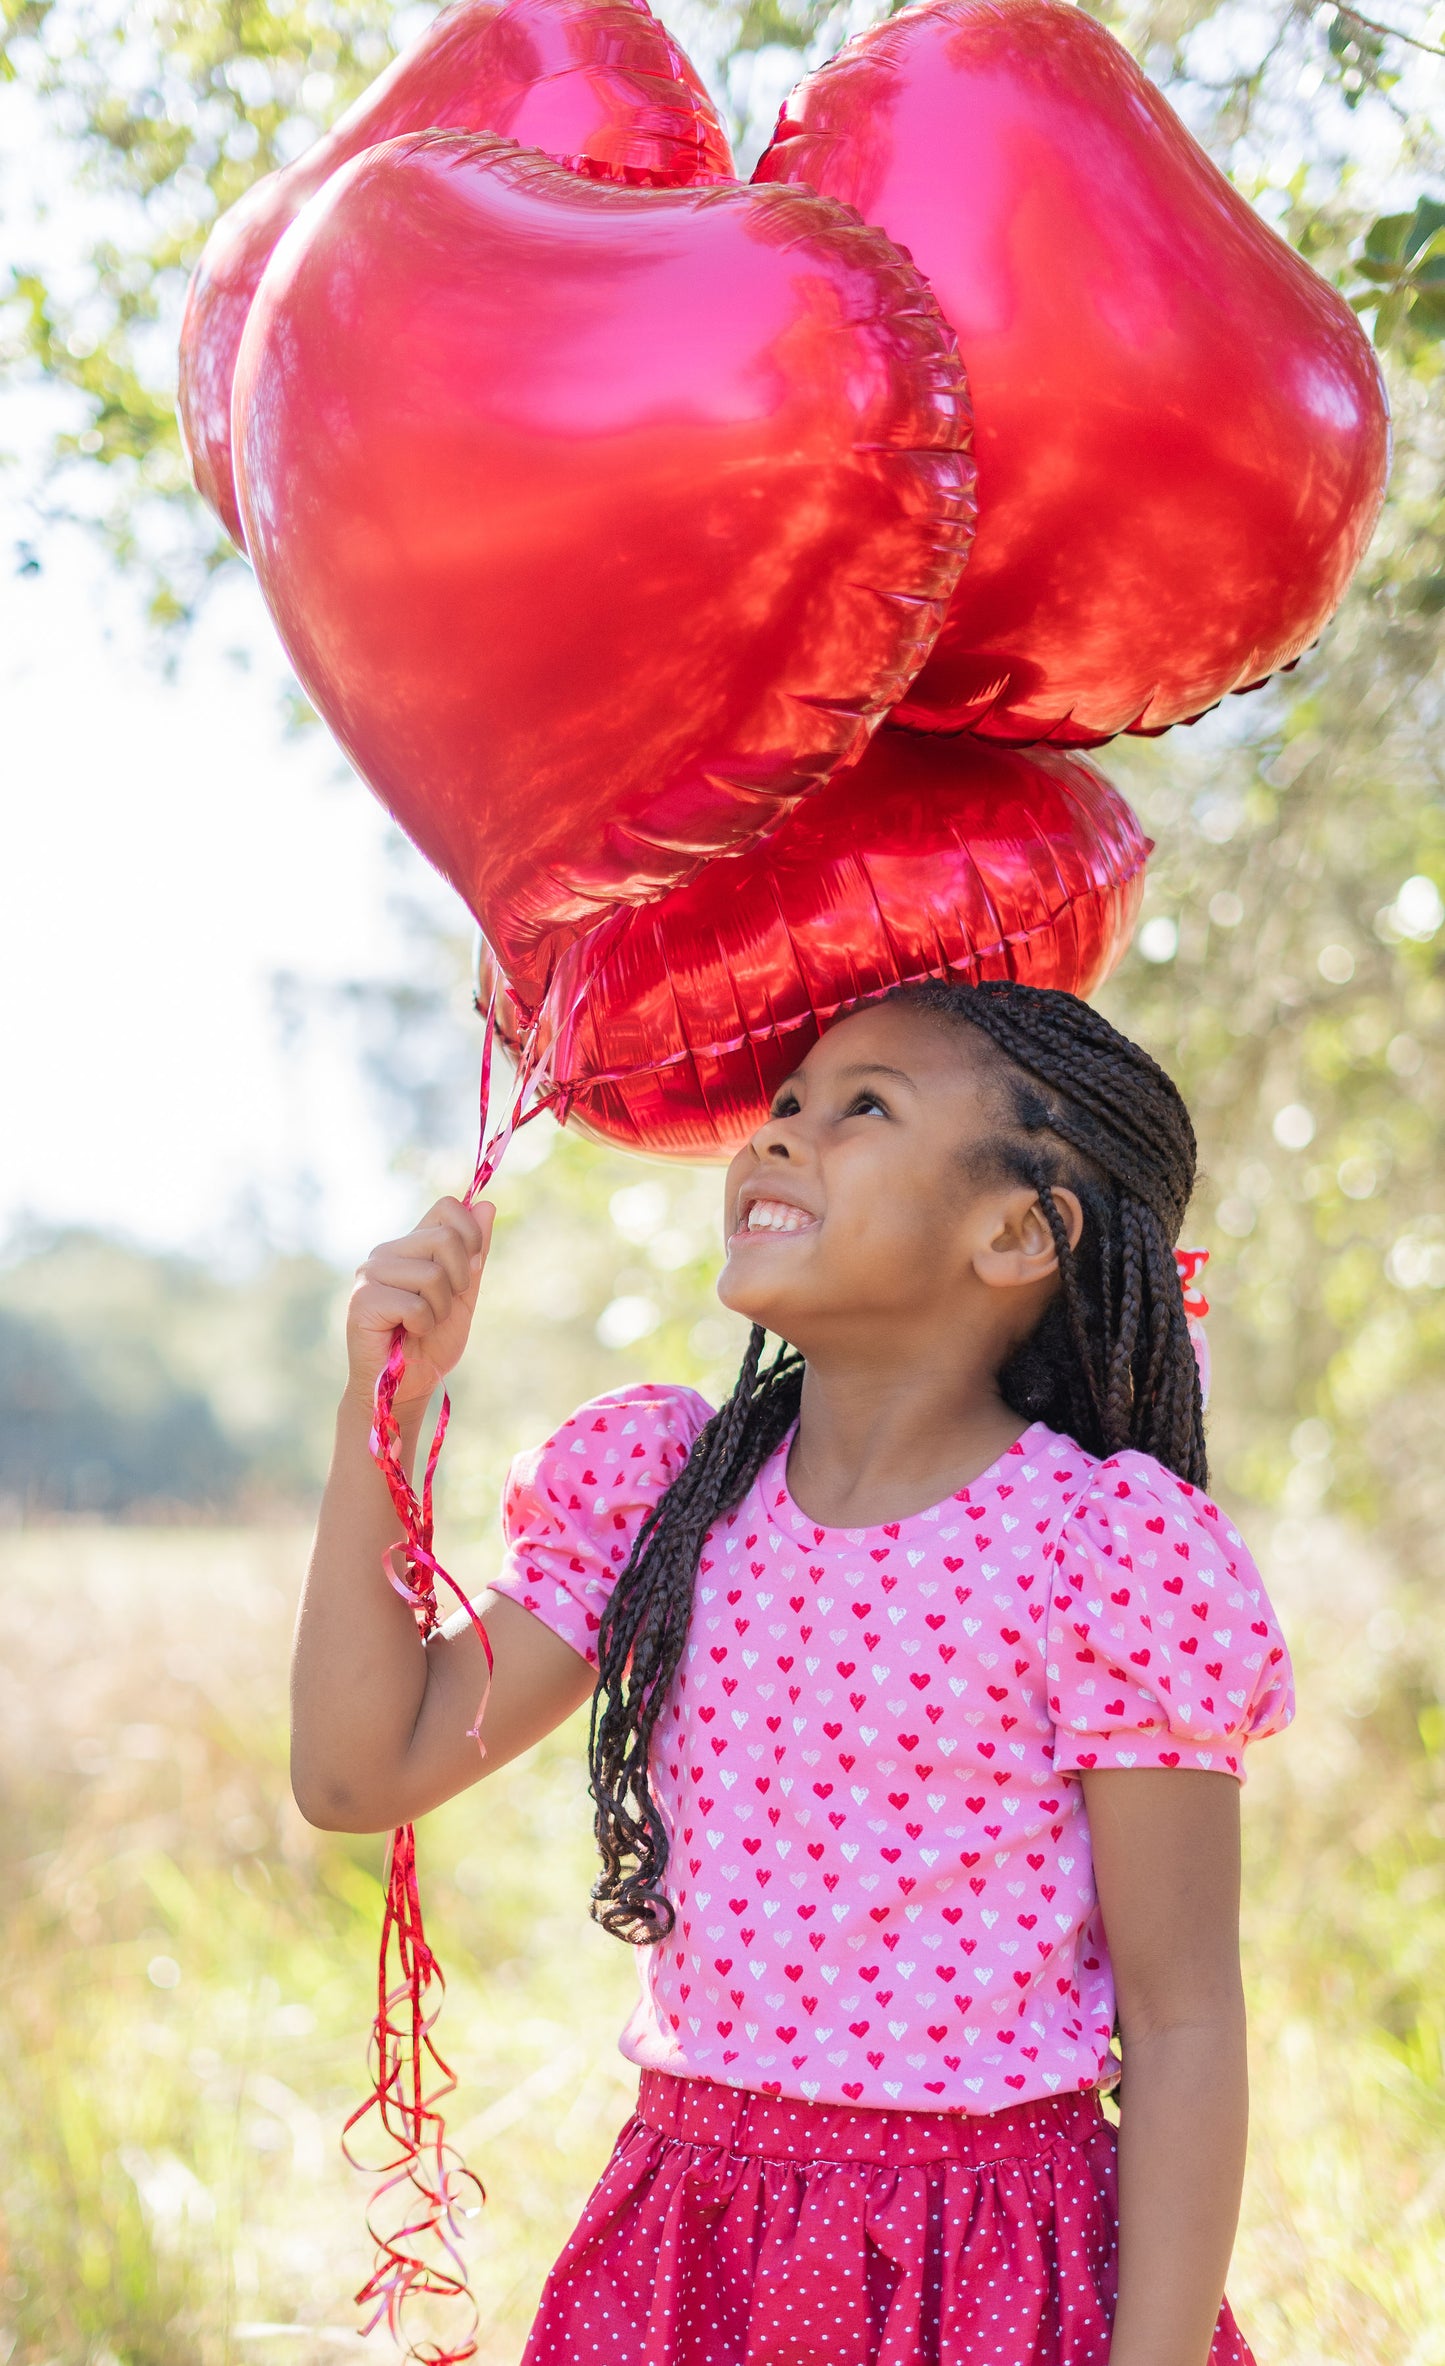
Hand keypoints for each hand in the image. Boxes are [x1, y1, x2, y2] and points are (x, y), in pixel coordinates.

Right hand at [345, 1197, 494, 1408]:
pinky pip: (415, 1304)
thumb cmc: (430, 1343)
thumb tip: (486, 1204)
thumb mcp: (464, 1295)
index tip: (470, 1268)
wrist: (406, 1386)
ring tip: (421, 1325)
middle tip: (440, 1308)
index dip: (471, 1233)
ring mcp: (371, 1274)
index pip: (447, 1208)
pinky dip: (422, 1326)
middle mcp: (387, 1252)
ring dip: (440, 1310)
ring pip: (433, 1274)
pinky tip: (405, 1334)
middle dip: (459, 1281)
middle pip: (446, 1238)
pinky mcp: (363, 1300)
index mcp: (412, 1246)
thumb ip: (474, 1253)